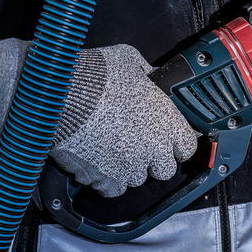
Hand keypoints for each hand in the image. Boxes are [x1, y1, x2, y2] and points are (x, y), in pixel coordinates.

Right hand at [49, 44, 196, 197]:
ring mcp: (131, 166)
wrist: (63, 96)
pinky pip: (113, 189)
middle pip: (165, 169)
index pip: (188, 146)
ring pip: (137, 180)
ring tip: (113, 149)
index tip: (169, 140)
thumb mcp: (131, 61)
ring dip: (129, 168)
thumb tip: (150, 75)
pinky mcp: (106, 179)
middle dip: (154, 160)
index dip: (177, 144)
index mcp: (167, 119)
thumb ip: (147, 73)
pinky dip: (107, 180)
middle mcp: (153, 147)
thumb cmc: (97, 76)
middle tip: (138, 145)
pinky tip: (99, 162)